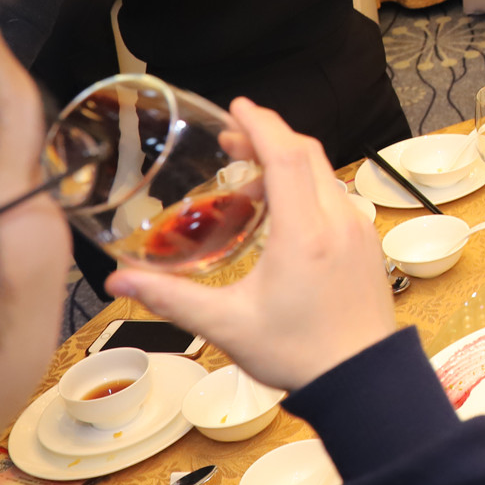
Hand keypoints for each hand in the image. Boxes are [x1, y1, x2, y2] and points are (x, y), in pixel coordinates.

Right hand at [105, 99, 396, 391]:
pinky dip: (308, 186)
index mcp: (305, 231)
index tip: (238, 105)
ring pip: (325, 175)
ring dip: (290, 163)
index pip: (286, 155)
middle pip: (308, 155)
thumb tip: (118, 282)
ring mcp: (359, 230)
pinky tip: (283, 212)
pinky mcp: (366, 245)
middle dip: (270, 137)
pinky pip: (337, 197)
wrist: (362, 380)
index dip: (261, 124)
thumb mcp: (226, 324)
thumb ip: (170, 298)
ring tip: (250, 177)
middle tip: (233, 140)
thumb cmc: (298, 353)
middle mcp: (339, 220)